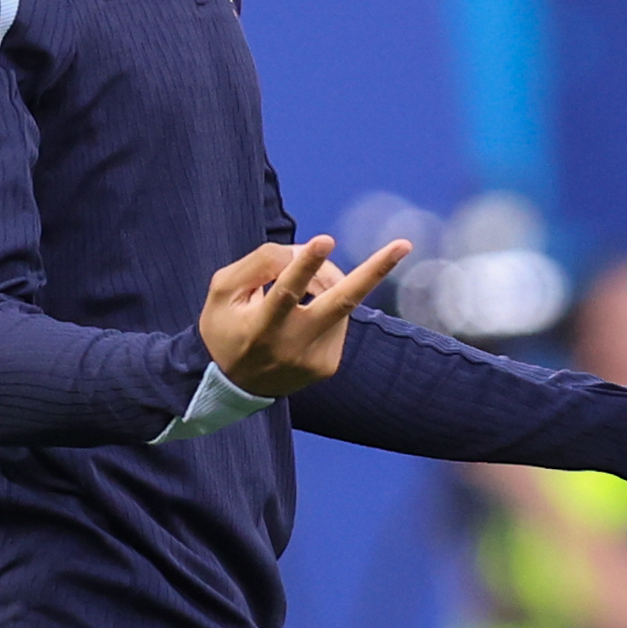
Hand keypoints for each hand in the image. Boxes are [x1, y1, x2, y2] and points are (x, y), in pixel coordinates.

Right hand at [199, 235, 408, 397]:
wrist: (233, 386)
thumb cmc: (226, 328)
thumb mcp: (223, 292)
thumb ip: (257, 264)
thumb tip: (302, 252)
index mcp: (261, 327)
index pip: (285, 292)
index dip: (304, 264)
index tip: (324, 240)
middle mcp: (293, 345)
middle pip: (341, 303)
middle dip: (374, 271)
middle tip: (403, 244)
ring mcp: (315, 358)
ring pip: (338, 301)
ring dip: (326, 279)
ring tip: (300, 283)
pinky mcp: (328, 365)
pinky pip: (336, 319)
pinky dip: (324, 303)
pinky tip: (302, 314)